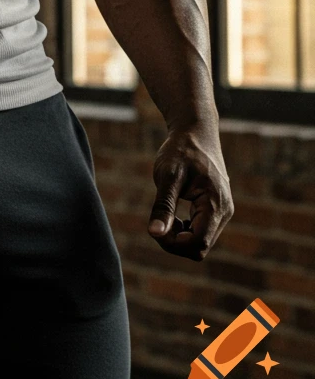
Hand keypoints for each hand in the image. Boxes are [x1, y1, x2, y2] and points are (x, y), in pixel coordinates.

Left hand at [147, 123, 233, 259]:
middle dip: (175, 241)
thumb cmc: (180, 150)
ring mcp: (223, 212)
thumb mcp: (167, 175)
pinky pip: (202, 232)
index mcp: (216, 205)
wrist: (196, 131)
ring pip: (201, 242)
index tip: (156, 225)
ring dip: (180, 236)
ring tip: (166, 213)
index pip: (197, 244)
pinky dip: (186, 230)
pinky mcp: (217, 209)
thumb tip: (154, 233)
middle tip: (158, 218)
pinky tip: (174, 214)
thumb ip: (163, 206)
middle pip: (199, 248)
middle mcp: (224, 212)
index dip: (173, 242)